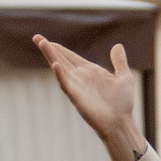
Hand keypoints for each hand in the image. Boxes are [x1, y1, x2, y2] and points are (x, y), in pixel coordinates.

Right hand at [34, 37, 147, 160]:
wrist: (121, 123)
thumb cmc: (122, 103)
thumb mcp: (124, 77)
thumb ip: (119, 61)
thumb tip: (117, 45)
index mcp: (90, 71)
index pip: (71, 57)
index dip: (59, 48)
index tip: (48, 40)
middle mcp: (81, 78)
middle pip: (61, 59)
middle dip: (49, 48)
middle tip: (36, 37)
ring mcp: (77, 87)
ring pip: (60, 68)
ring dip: (51, 56)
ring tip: (42, 43)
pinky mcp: (77, 97)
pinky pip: (66, 84)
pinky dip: (60, 75)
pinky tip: (55, 65)